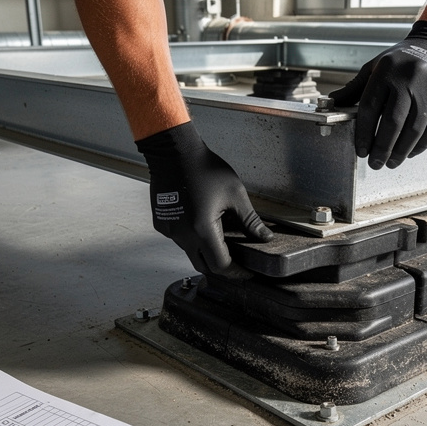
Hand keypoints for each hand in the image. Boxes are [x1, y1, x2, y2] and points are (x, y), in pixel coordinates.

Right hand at [137, 122, 273, 277]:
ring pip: (190, 252)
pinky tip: (202, 225)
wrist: (173, 152)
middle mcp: (183, 235)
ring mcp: (170, 231)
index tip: (246, 273)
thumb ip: (250, 220)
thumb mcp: (235, 195)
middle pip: (203, 265)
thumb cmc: (203, 169)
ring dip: (205, 252)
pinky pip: (179, 240)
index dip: (236, 273)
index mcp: (203, 230)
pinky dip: (191, 239)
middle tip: (236, 263)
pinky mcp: (162, 224)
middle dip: (221, 268)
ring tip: (221, 239)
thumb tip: (264, 236)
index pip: (221, 265)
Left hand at [329, 20, 426, 169]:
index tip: (361, 150)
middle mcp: (410, 78)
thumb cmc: (404, 59)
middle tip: (375, 163)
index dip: (363, 133)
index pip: (370, 107)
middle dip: (382, 148)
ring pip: (413, 130)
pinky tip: (409, 152)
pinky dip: (419, 146)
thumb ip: (355, 87)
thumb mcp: (376, 66)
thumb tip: (333, 102)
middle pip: (392, 123)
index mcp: (387, 70)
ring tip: (391, 162)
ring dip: (400, 152)